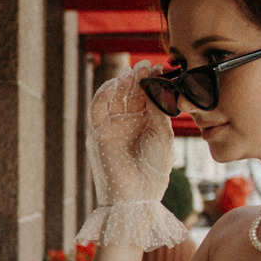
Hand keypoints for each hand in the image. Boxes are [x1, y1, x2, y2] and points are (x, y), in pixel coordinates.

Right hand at [89, 73, 172, 206]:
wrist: (137, 196)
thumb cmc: (154, 169)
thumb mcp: (162, 135)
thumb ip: (157, 110)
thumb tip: (154, 86)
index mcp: (144, 125)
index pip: (144, 96)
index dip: (150, 81)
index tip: (160, 68)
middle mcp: (127, 123)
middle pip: (129, 93)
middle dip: (137, 78)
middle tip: (147, 65)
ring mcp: (112, 127)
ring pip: (113, 98)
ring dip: (122, 83)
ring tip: (134, 72)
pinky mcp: (98, 133)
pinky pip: (97, 109)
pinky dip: (104, 94)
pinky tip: (116, 84)